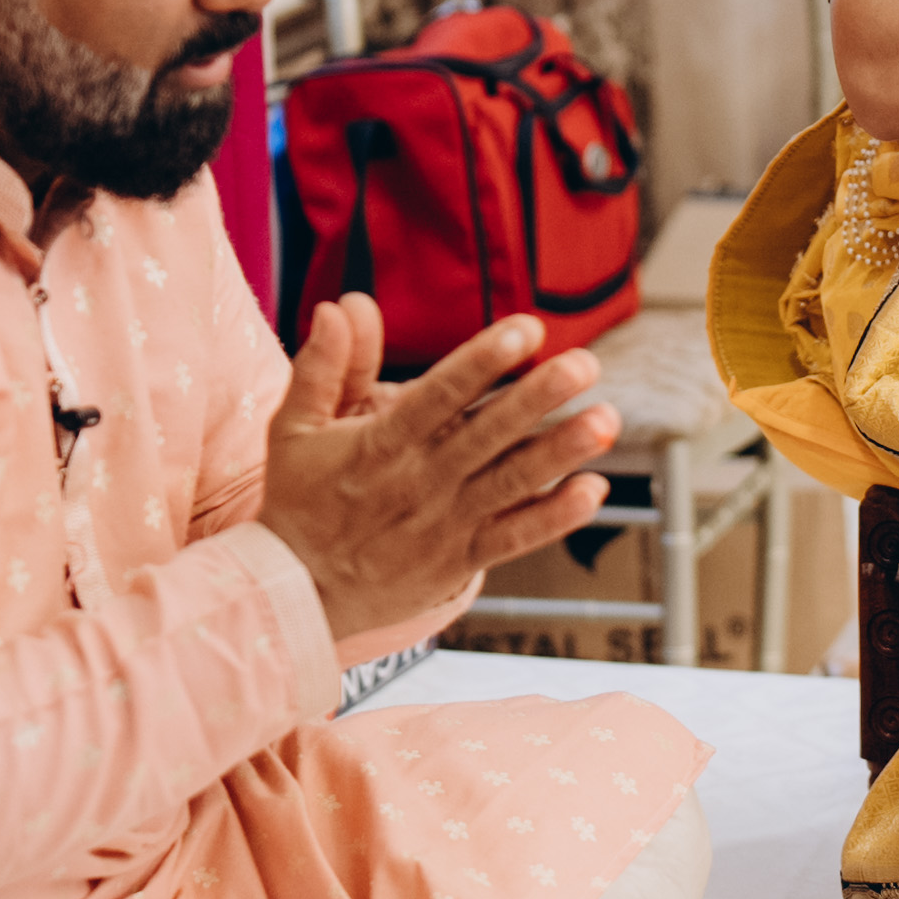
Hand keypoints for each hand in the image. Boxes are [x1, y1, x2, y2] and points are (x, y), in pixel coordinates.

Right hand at [259, 302, 617, 641]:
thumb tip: (340, 303)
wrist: (295, 595)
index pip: (438, 397)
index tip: (526, 329)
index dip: (482, 362)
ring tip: (605, 420)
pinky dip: (554, 518)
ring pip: (510, 483)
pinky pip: (514, 539)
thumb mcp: (293, 428)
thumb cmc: (299, 501)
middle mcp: (418, 482)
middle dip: (537, 397)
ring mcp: (442, 525)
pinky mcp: (458, 562)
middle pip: (486, 434)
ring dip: (560, 452)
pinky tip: (593, 489)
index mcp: (379, 445)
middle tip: (587, 364)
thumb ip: (324, 365)